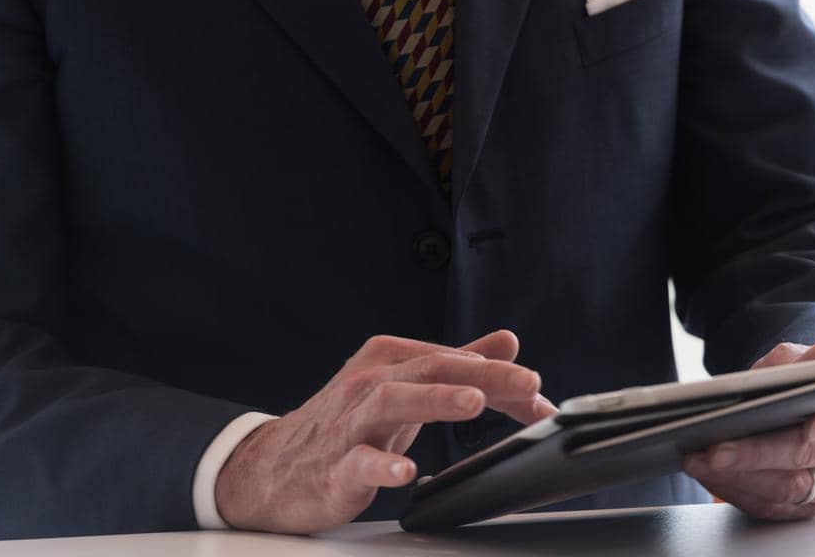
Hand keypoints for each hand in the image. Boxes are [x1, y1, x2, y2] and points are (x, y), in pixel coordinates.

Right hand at [214, 327, 555, 532]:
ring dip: (436, 400)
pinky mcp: (335, 465)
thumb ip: (456, 364)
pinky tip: (407, 472)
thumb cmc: (346, 425)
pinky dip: (384, 465)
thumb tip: (507, 343)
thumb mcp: (403, 387)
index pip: (452, 360)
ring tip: (474, 403)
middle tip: (527, 384)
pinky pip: (360, 462)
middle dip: (482, 375)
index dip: (500, 376)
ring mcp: (351, 422)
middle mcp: (370, 381)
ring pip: (394, 401)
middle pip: (430, 369)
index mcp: (388, 359)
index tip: (540, 394)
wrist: (274, 467)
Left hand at [681, 339, 814, 520]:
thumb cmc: (806, 381)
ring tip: (701, 461)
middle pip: (805, 458)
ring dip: (740, 477)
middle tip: (717, 449)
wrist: (812, 409)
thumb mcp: (803, 361)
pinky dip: (737, 490)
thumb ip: (810, 360)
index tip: (807, 429)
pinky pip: (772, 506)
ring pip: (787, 489)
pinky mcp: (808, 506)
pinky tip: (709, 474)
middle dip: (758, 454)